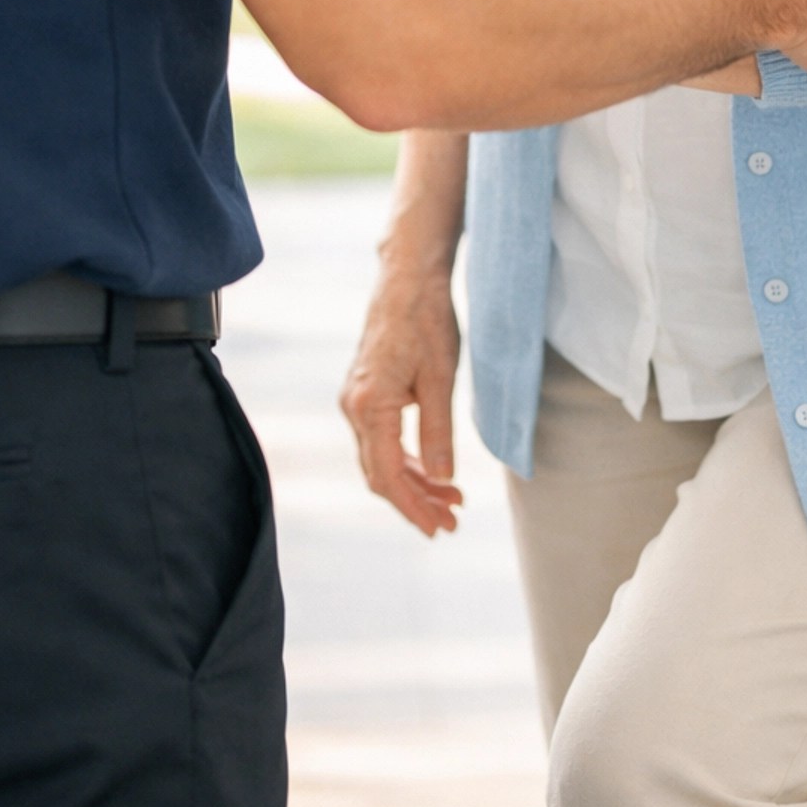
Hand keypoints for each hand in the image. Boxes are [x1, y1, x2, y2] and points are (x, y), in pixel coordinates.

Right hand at [341, 264, 463, 537]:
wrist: (408, 278)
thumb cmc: (427, 320)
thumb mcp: (441, 378)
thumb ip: (438, 432)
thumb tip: (443, 480)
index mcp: (369, 405)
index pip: (388, 475)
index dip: (413, 507)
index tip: (439, 528)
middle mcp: (354, 406)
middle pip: (381, 473)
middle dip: (416, 502)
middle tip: (452, 521)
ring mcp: (356, 399)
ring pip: (381, 459)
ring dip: (414, 483)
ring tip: (451, 500)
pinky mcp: (365, 392)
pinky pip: (381, 439)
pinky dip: (406, 459)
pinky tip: (432, 470)